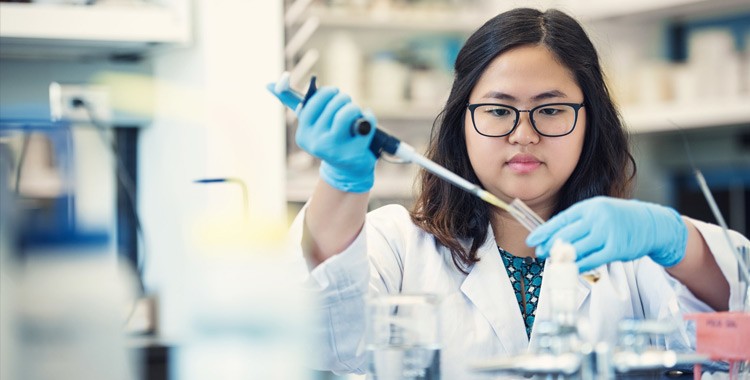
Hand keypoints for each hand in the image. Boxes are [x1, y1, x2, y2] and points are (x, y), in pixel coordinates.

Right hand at [295, 87, 376, 192]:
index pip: (312, 103)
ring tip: (355, 113)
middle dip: (343, 99)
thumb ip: (296, 104)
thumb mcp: (313, 125)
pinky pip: (366, 123)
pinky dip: (368, 118)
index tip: (334, 92)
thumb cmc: (331, 139)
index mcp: (304, 135)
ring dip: (354, 108)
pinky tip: (364, 125)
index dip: (327, 93)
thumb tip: (270, 85)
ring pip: (348, 112)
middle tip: (346, 103)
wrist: (349, 169)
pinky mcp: (354, 152)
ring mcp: (335, 150)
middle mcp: (316, 143)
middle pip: (334, 104)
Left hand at [526, 196, 687, 271]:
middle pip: (567, 235)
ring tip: (554, 262)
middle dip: (550, 246)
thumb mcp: (598, 212)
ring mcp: (608, 232)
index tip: (532, 240)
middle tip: (540, 253)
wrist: (652, 223)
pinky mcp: (617, 248)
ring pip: (578, 248)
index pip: (561, 220)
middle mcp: (597, 217)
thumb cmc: (620, 219)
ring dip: (563, 257)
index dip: (544, 232)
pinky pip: (593, 259)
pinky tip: (573, 268)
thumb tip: (554, 237)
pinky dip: (580, 265)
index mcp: (590, 206)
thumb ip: (579, 222)